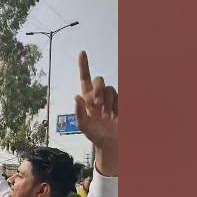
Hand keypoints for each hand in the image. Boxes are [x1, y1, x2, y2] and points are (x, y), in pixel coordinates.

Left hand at [75, 51, 117, 176]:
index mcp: (87, 99)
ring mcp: (110, 99)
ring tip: (106, 115)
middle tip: (97, 103)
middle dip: (98, 88)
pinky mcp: (120, 103)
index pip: (84, 79)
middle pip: (98, 80)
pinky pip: (119, 96)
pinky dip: (116, 106)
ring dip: (107, 101)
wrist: (110, 143)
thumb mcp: (83, 126)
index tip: (82, 52)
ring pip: (110, 89)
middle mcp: (98, 96)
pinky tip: (114, 116)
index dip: (84, 65)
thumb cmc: (95, 135)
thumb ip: (78, 112)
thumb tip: (76, 96)